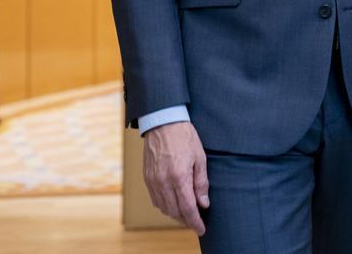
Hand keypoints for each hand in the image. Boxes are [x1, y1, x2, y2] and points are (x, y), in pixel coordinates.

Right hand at [142, 121, 209, 235]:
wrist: (162, 122)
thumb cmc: (184, 137)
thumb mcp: (200, 158)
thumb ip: (201, 183)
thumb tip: (204, 203)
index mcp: (179, 177)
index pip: (188, 208)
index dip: (195, 222)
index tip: (201, 229)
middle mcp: (163, 182)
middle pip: (175, 211)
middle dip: (186, 220)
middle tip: (196, 221)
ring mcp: (153, 180)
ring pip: (164, 208)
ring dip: (175, 214)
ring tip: (186, 213)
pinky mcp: (147, 177)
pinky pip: (155, 199)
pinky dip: (164, 205)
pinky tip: (173, 203)